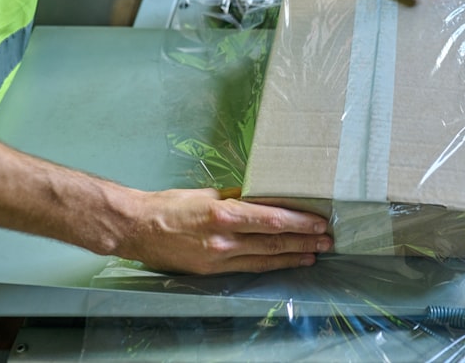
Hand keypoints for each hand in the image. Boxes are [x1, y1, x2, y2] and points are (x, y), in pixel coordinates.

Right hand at [119, 188, 331, 274]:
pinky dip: (272, 264)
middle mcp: (225, 239)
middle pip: (274, 241)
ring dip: (294, 256)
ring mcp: (219, 258)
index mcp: (224, 213)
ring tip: (315, 254)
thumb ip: (238, 197)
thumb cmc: (170, 205)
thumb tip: (264, 198)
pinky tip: (287, 262)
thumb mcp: (207, 193)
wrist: (137, 228)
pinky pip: (249, 267)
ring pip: (266, 258)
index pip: (272, 220)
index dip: (299, 223)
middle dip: (304, 241)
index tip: (319, 222)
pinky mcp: (213, 271)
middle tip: (327, 240)